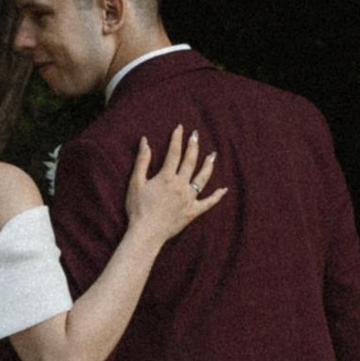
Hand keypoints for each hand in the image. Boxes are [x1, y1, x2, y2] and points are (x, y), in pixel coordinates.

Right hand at [126, 126, 225, 244]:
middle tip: (196, 135)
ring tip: (213, 155)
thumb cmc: (138, 208)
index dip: (177, 139)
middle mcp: (181, 185)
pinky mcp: (193, 212)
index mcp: (166, 177)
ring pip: (202, 178)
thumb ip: (142, 161)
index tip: (180, 128)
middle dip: (193, 146)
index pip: (174, 153)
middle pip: (190, 161)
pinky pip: (209, 202)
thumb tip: (145, 141)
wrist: (147, 232)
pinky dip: (217, 196)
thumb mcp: (136, 182)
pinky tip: (224, 189)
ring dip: (208, 165)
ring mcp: (189, 198)